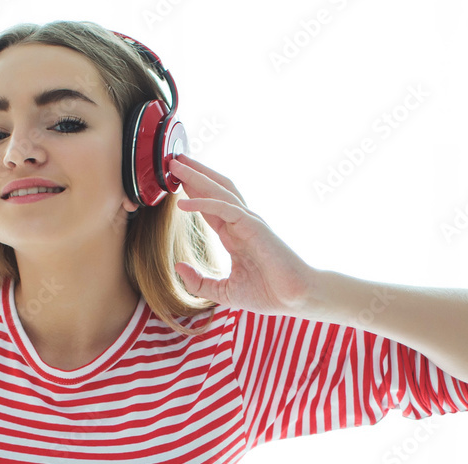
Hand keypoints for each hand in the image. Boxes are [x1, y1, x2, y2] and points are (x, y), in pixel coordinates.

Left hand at [170, 151, 316, 313]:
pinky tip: (183, 203)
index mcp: (235, 236)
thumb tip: (178, 266)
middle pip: (214, 191)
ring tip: (176, 165)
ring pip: (219, 192)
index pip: (210, 208)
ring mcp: (249, 223)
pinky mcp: (254, 227)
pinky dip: (203, 203)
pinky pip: (224, 209)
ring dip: (197, 177)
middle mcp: (241, 224)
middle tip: (173, 161)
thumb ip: (198, 282)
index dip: (193, 194)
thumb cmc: (267, 294)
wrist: (295, 298)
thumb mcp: (223, 291)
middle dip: (194, 175)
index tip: (175, 183)